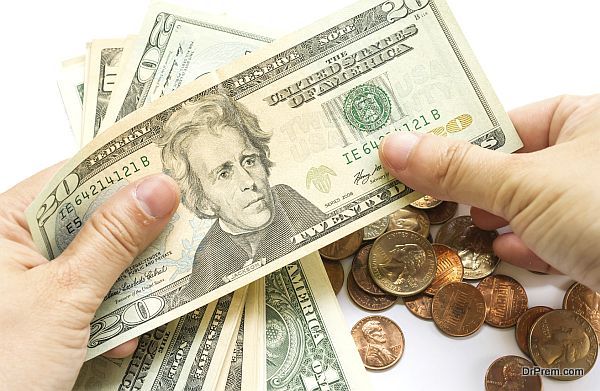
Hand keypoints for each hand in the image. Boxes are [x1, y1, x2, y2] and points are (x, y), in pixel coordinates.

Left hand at [0, 166, 178, 389]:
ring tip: (156, 291)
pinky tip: (118, 336)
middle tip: (176, 229)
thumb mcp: (65, 297)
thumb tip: (158, 190)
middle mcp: (13, 247)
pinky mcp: (44, 312)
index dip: (121, 172)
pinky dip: (110, 312)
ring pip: (94, 260)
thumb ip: (113, 240)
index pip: (70, 178)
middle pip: (86, 219)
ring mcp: (29, 282)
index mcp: (1, 226)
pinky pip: (88, 294)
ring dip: (126, 281)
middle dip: (131, 234)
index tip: (168, 173)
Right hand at [379, 95, 599, 290]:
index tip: (417, 157)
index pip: (506, 122)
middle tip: (428, 195)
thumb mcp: (524, 186)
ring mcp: (595, 203)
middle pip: (514, 166)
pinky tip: (509, 251)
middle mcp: (592, 156)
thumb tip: (395, 148)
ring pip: (530, 206)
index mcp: (587, 119)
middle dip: (474, 187)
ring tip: (461, 226)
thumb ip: (456, 168)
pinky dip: (528, 245)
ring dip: (496, 221)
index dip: (460, 141)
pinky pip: (553, 236)